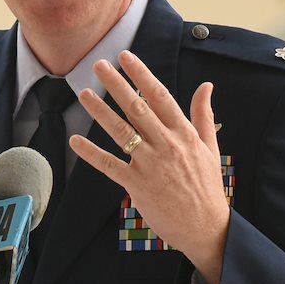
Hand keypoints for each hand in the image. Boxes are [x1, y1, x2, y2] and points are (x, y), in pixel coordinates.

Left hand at [71, 50, 230, 283]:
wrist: (206, 226)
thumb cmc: (206, 186)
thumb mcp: (210, 146)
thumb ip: (203, 115)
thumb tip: (206, 85)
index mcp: (184, 133)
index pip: (160, 95)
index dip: (140, 74)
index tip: (125, 56)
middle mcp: (167, 144)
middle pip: (137, 107)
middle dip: (116, 84)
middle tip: (97, 64)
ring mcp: (151, 164)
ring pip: (121, 131)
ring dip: (100, 111)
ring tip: (83, 92)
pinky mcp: (137, 185)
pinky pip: (110, 165)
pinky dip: (91, 154)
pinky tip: (75, 141)